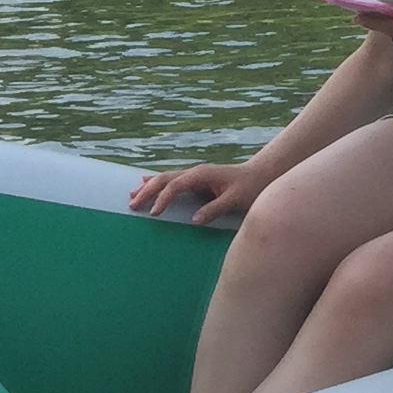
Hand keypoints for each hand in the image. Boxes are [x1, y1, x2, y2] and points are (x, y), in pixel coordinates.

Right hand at [129, 157, 272, 224]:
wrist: (262, 175)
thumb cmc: (251, 187)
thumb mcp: (236, 200)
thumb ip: (215, 209)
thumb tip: (194, 220)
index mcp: (202, 175)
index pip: (175, 186)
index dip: (162, 199)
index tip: (153, 214)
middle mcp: (195, 172)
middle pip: (164, 179)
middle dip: (147, 191)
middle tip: (131, 204)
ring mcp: (195, 175)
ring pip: (165, 178)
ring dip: (148, 186)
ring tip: (132, 195)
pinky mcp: (197, 181)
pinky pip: (172, 181)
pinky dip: (158, 184)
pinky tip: (145, 183)